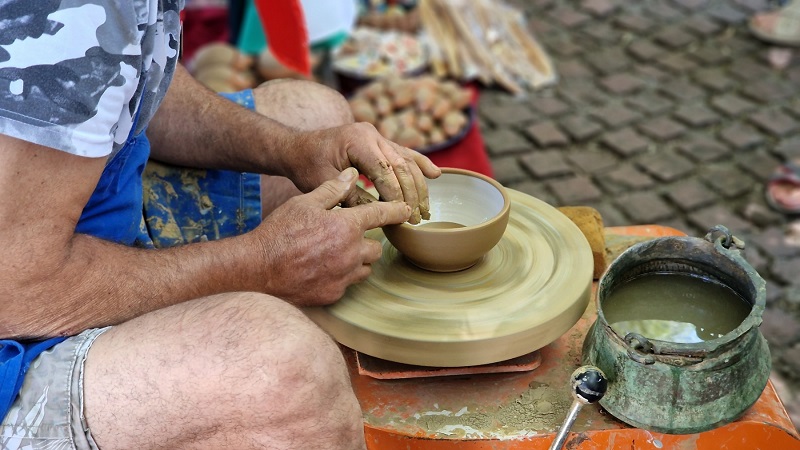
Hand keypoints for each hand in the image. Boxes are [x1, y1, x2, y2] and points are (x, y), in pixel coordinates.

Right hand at [254, 168, 411, 305]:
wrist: (257, 268)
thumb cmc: (279, 232)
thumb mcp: (304, 202)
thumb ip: (332, 189)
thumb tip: (352, 174)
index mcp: (346, 226)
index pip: (382, 215)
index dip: (397, 211)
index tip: (407, 211)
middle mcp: (351, 252)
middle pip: (376, 248)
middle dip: (366, 242)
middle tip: (346, 237)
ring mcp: (344, 276)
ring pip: (365, 268)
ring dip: (356, 260)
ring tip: (334, 254)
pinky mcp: (334, 293)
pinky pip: (348, 284)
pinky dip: (341, 276)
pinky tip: (322, 269)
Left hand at [291, 123, 440, 223]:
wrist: (298, 148)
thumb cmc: (307, 165)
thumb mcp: (324, 184)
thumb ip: (350, 196)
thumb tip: (377, 215)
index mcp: (357, 140)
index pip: (384, 171)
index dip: (395, 195)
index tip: (402, 217)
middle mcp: (371, 134)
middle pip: (401, 166)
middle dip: (412, 195)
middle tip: (417, 219)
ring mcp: (378, 136)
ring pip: (407, 161)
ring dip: (419, 187)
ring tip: (426, 210)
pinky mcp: (380, 143)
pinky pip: (404, 154)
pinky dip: (420, 165)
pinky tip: (436, 175)